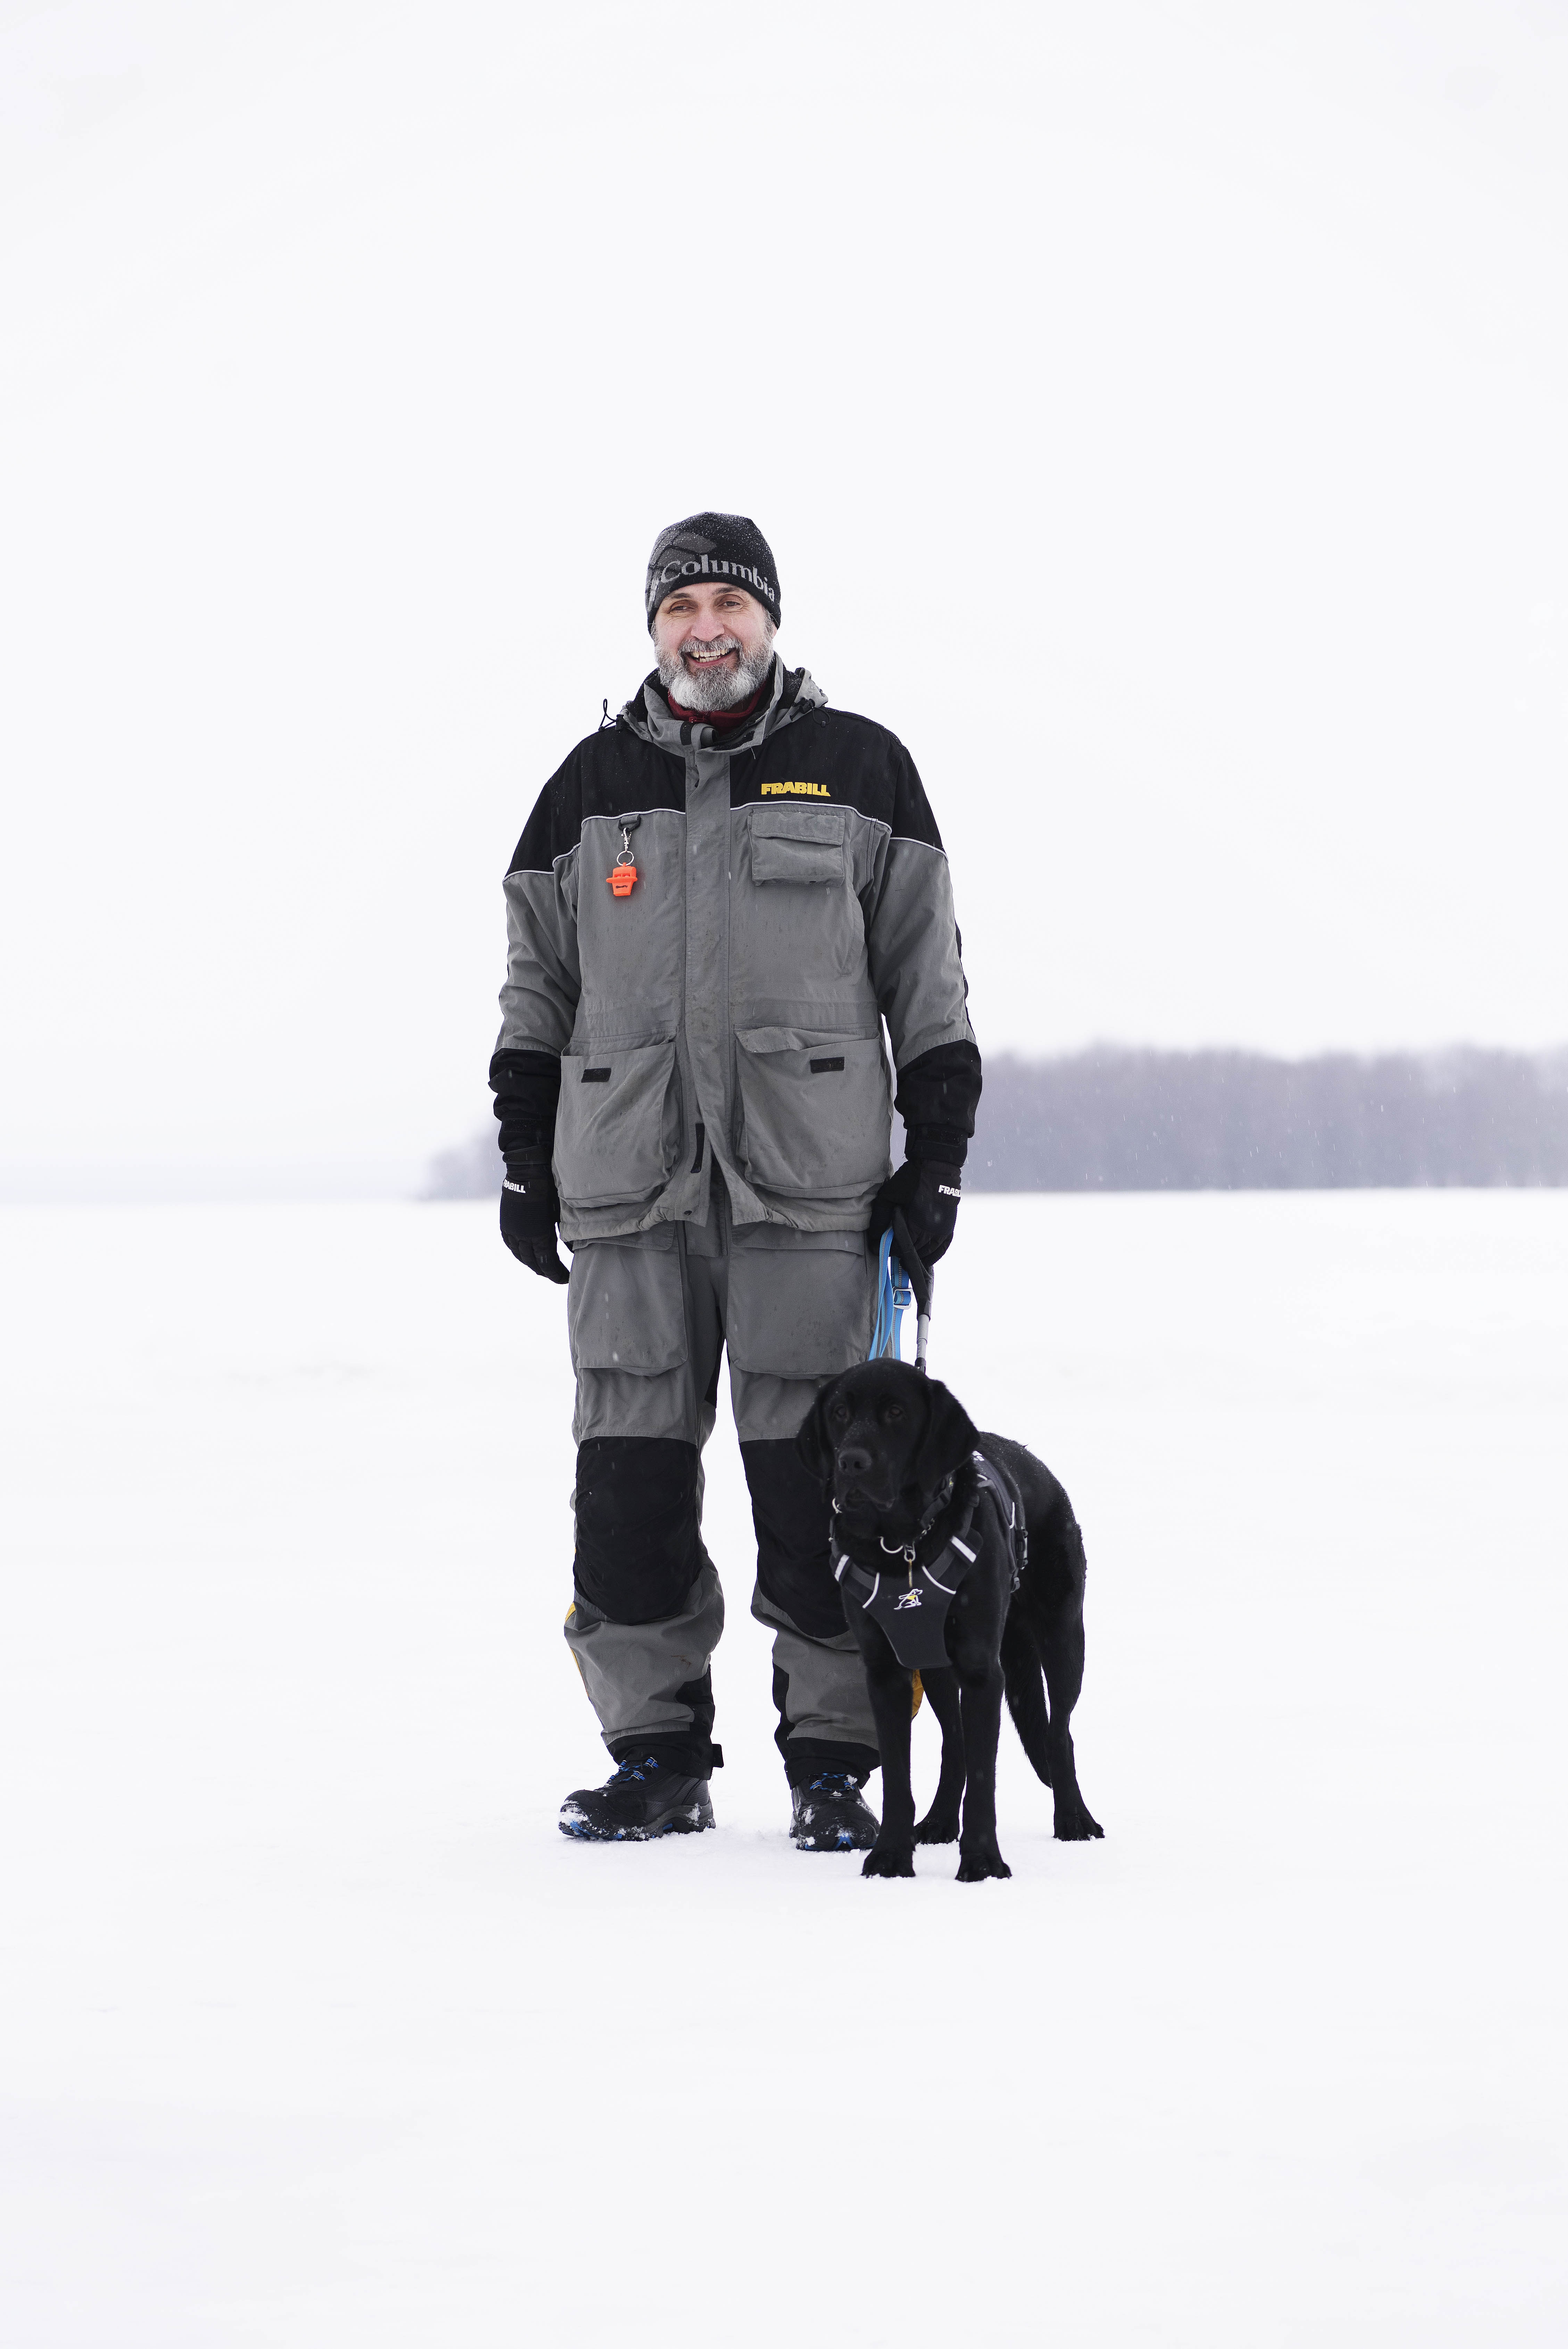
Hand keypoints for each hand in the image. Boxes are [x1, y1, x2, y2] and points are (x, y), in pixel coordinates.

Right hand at [500, 1161, 569, 1283]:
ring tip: (542, 1267)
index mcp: (539, 1236)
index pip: (548, 1265)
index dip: (557, 1275)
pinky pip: (511, 1246)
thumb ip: (567, 1233)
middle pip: (533, 1264)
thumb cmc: (549, 1189)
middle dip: (545, 1271)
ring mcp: (512, 1232)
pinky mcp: (506, 1225)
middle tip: (555, 1275)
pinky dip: (519, 1253)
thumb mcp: (561, 1213)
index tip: (566, 1279)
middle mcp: (523, 1238)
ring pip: (521, 1256)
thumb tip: (575, 1251)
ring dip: (532, 1264)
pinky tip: (525, 1254)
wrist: (527, 1171)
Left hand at [869, 1159, 961, 1273]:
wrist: (936, 1167)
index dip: (888, 1250)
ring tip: (905, 1257)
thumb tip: (874, 1239)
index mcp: (916, 1225)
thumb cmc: (910, 1180)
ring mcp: (942, 1230)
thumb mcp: (888, 1196)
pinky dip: (933, 1255)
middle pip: (914, 1253)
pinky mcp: (949, 1227)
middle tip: (891, 1251)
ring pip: (928, 1254)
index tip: (879, 1248)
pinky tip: (924, 1257)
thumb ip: (880, 1219)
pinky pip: (942, 1248)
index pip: (899, 1248)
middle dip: (901, 1254)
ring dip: (916, 1257)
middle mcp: (931, 1232)